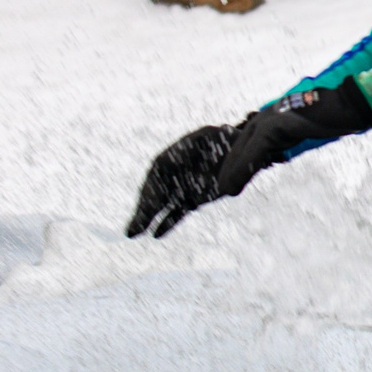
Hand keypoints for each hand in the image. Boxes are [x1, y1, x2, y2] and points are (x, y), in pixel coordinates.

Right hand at [127, 122, 242, 237]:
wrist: (240, 152)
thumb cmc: (230, 141)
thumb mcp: (221, 137)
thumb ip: (214, 140)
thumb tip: (211, 138)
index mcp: (179, 150)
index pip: (159, 168)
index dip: (153, 185)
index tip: (147, 200)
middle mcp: (176, 169)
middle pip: (156, 189)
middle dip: (144, 208)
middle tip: (132, 227)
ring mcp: (183, 184)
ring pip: (163, 203)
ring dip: (148, 217)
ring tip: (132, 233)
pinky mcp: (194, 198)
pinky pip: (177, 212)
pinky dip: (167, 222)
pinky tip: (155, 234)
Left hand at [213, 84, 371, 200]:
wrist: (347, 106)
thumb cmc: (330, 118)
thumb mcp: (303, 131)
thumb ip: (288, 139)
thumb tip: (280, 151)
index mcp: (270, 118)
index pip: (247, 142)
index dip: (237, 161)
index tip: (230, 179)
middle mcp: (265, 116)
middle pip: (239, 146)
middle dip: (230, 166)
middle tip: (222, 187)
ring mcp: (268, 119)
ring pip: (243, 151)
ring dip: (232, 171)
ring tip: (225, 190)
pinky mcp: (274, 126)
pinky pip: (254, 153)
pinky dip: (242, 170)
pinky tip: (234, 185)